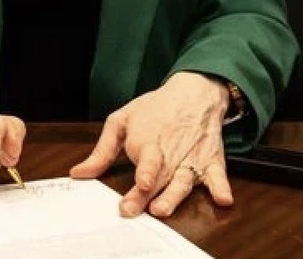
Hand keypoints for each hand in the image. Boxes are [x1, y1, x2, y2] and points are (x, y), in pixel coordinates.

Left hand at [68, 72, 234, 217]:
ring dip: (175, 195)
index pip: (146, 162)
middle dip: (147, 195)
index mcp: (148, 143)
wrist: (193, 93)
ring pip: (184, 181)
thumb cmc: (154, 109)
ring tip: (164, 208)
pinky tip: (223, 198)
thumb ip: (101, 151)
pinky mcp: (211, 162)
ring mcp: (192, 159)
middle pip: (159, 178)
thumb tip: (79, 173)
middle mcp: (170, 154)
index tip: (140, 183)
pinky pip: (218, 176)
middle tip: (136, 210)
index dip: (143, 172)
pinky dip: (221, 187)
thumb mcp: (121, 121)